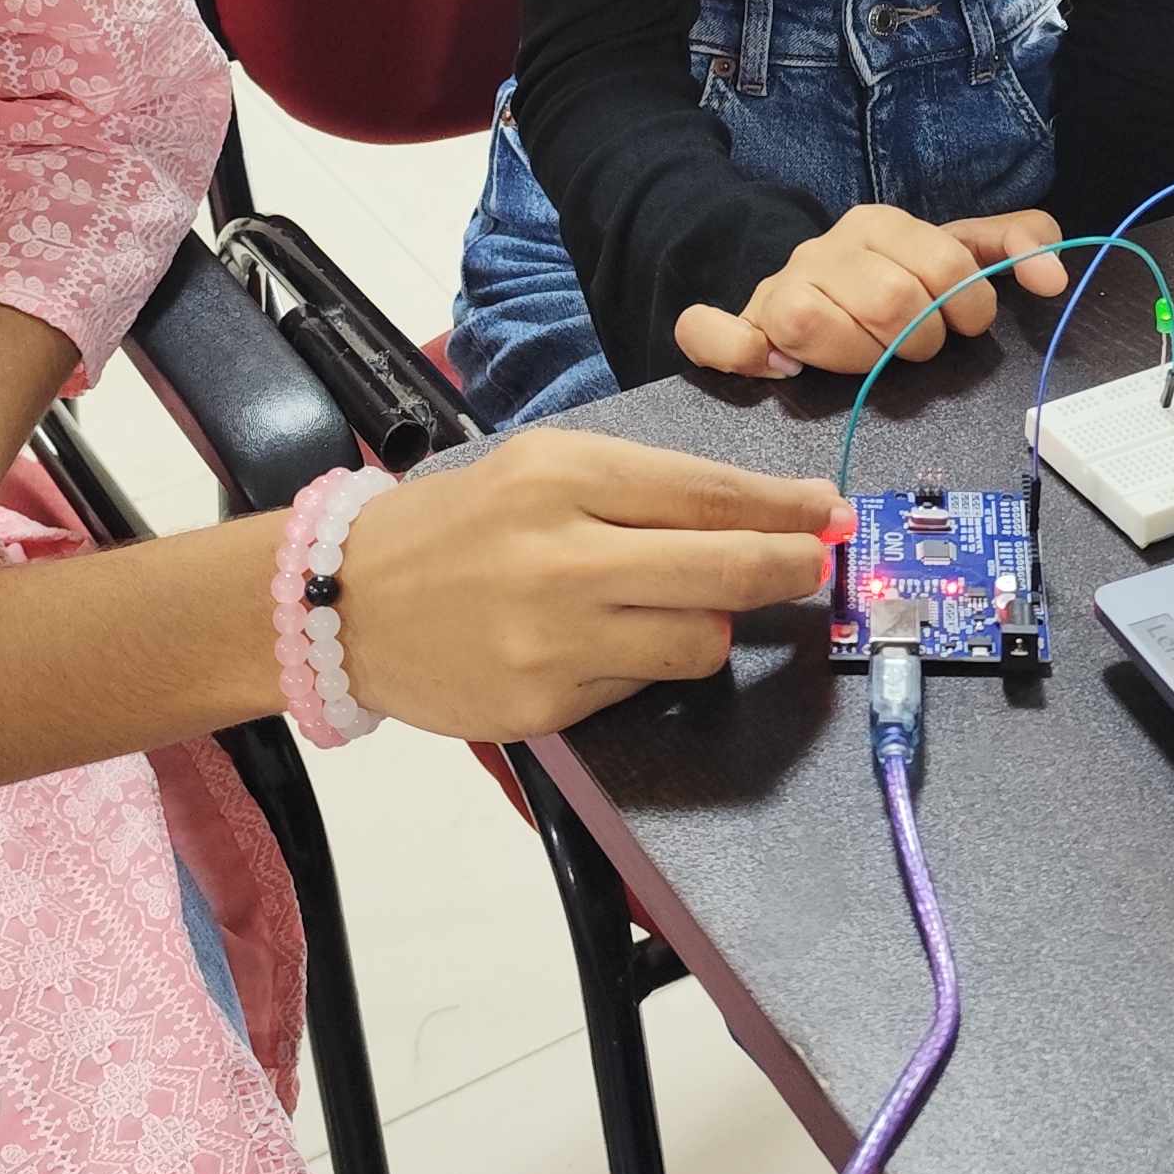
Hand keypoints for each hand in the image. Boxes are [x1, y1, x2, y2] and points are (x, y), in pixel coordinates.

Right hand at [334, 432, 846, 737]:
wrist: (347, 602)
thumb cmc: (459, 525)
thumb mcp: (543, 469)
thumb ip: (644, 489)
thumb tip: (759, 511)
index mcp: (563, 475)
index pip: (706, 493)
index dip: (782, 507)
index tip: (827, 511)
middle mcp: (561, 555)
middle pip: (724, 569)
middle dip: (787, 567)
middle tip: (813, 564)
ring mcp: (552, 639)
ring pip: (698, 641)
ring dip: (710, 625)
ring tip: (675, 606)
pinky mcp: (544, 705)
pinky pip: (640, 685)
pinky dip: (641, 664)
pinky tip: (598, 643)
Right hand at [672, 205, 1069, 380]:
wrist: (803, 279)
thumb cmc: (888, 276)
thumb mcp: (953, 250)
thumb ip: (1011, 244)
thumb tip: (1053, 275)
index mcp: (881, 224)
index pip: (946, 264)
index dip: (967, 308)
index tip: (962, 323)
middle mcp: (826, 248)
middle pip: (891, 302)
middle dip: (916, 341)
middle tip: (910, 347)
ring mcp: (779, 286)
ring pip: (815, 324)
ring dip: (852, 358)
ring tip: (861, 358)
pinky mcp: (741, 323)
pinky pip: (714, 335)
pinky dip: (740, 353)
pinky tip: (775, 366)